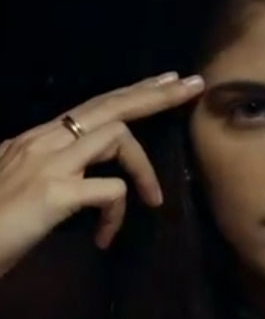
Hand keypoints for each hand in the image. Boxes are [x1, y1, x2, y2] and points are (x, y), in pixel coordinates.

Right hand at [0, 72, 204, 276]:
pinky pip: (112, 191)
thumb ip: (45, 167)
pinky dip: (117, 214)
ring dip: (144, 170)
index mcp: (38, 139)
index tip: (166, 81)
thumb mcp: (18, 183)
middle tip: (192, 85)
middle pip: (111, 105)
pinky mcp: (53, 192)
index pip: (95, 105)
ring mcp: (48, 163)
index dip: (133, 92)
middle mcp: (43, 141)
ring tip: (153, 201)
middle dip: (156, 94)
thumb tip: (73, 168)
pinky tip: (105, 237)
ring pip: (117, 136)